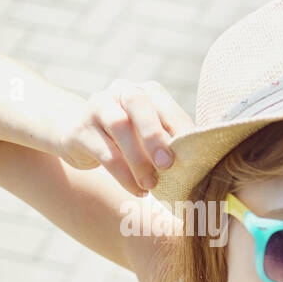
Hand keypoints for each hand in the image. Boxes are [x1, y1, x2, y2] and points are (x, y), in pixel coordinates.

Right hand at [54, 78, 192, 195]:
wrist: (81, 138)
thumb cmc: (131, 140)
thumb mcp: (151, 137)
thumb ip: (173, 142)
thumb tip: (202, 162)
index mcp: (145, 92)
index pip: (165, 105)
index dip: (179, 129)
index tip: (192, 156)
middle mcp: (120, 91)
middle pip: (137, 103)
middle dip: (154, 134)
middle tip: (168, 165)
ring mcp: (96, 107)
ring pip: (118, 126)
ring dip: (138, 159)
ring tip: (151, 184)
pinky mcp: (79, 129)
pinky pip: (103, 152)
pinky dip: (123, 175)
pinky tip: (137, 190)